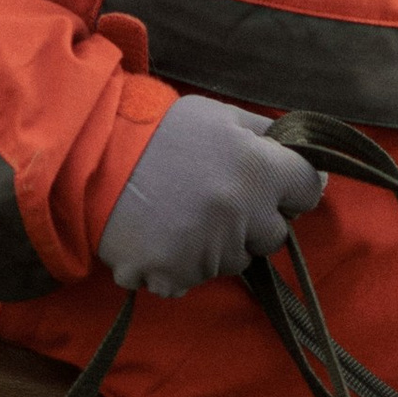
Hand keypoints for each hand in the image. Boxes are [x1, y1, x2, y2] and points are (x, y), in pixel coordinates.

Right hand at [98, 97, 325, 296]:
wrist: (89, 156)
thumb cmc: (158, 131)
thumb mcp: (218, 115)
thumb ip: (266, 133)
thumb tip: (307, 156)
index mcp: (256, 168)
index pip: (308, 189)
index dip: (291, 185)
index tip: (271, 183)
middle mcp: (240, 213)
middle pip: (274, 234)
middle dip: (253, 220)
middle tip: (215, 198)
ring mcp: (208, 249)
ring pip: (234, 262)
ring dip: (216, 245)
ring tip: (181, 216)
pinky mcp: (175, 275)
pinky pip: (193, 281)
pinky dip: (179, 267)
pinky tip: (161, 240)